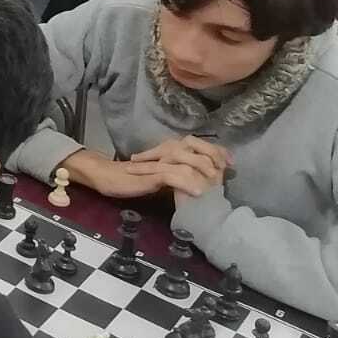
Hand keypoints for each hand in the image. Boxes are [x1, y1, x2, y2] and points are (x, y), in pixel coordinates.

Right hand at [65, 142, 225, 200]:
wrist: (107, 177)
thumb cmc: (133, 178)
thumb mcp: (162, 176)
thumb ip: (179, 174)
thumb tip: (202, 180)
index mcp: (169, 152)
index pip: (197, 145)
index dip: (216, 151)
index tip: (230, 163)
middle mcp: (165, 152)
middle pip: (195, 147)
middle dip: (213, 157)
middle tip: (225, 171)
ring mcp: (159, 163)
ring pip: (185, 160)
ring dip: (203, 170)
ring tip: (216, 183)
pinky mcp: (151, 174)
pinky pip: (172, 175)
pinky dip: (187, 182)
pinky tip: (198, 192)